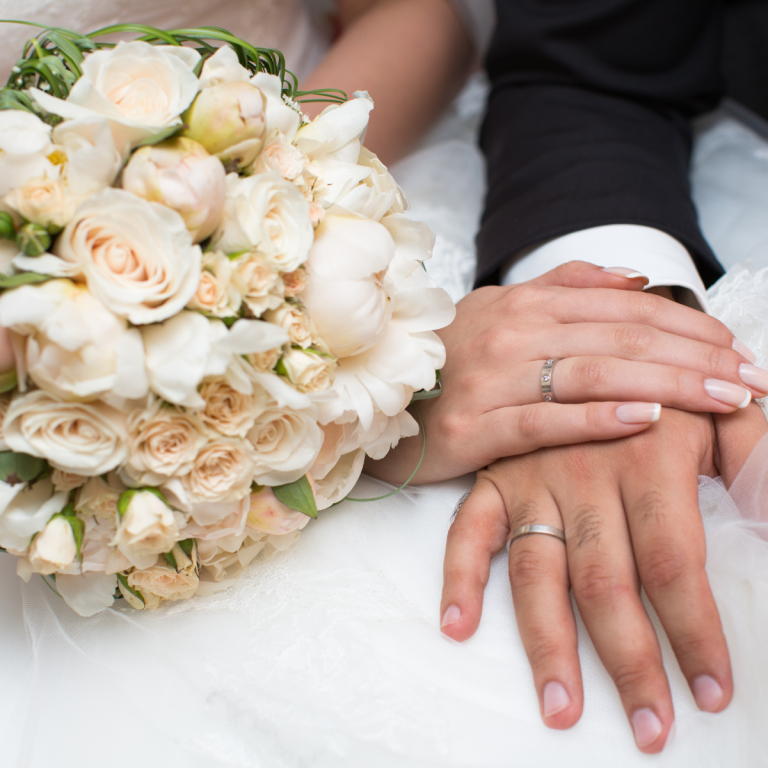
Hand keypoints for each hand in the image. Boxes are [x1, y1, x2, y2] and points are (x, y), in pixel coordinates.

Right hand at [367, 261, 761, 484]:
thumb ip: (567, 287)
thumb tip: (636, 279)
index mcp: (525, 303)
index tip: (737, 348)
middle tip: (752, 378)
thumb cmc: (451, 359)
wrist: (379, 399)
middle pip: (621, 338)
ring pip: (593, 374)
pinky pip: (544, 420)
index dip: (687, 326)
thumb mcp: (501, 309)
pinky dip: (596, 417)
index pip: (624, 308)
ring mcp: (491, 378)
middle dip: (696, 357)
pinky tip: (645, 419)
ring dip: (667, 384)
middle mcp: (512, 332)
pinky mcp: (474, 426)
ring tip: (724, 399)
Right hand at [440, 404, 767, 752]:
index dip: (696, 632)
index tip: (712, 691)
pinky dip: (459, 575)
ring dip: (548, 643)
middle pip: (606, 583)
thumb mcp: (722, 410)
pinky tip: (458, 625)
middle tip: (650, 728)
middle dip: (631, 661)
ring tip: (562, 708)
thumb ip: (757, 461)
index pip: (674, 563)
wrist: (586, 337)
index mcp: (648, 458)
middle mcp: (585, 475)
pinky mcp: (495, 479)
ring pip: (537, 572)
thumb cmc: (665, 383)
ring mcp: (532, 479)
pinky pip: (469, 530)